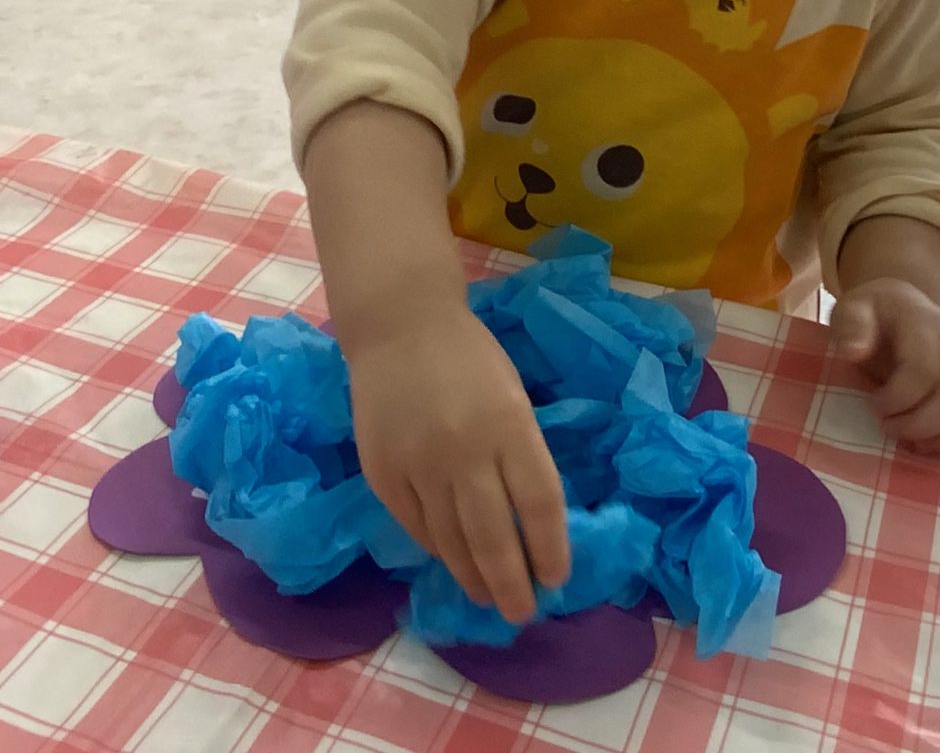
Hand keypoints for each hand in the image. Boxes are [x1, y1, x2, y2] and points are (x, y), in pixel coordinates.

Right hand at [346, 304, 568, 623]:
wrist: (398, 326)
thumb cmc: (470, 359)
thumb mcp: (513, 397)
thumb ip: (521, 455)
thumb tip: (532, 525)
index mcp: (510, 424)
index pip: (539, 503)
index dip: (550, 549)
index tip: (556, 580)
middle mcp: (465, 448)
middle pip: (493, 536)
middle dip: (511, 585)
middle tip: (521, 613)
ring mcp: (419, 463)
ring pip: (451, 542)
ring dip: (473, 577)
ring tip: (488, 598)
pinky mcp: (383, 472)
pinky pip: (416, 526)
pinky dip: (437, 550)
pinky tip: (452, 562)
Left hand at [829, 277, 939, 464]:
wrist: (900, 304)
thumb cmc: (873, 313)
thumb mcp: (851, 308)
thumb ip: (851, 326)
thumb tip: (855, 352)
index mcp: (925, 326)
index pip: (923, 370)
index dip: (899, 398)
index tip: (875, 407)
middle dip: (920, 426)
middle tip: (889, 429)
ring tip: (918, 445)